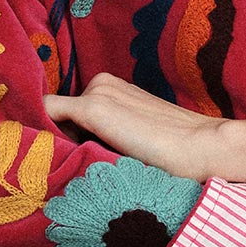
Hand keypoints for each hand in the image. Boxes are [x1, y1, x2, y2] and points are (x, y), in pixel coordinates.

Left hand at [42, 72, 224, 182]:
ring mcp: (97, 92)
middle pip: (61, 115)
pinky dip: (42, 130)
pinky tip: (50, 152)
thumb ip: (113, 135)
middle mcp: (102, 83)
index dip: (68, 135)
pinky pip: (46, 113)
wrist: (203, 146)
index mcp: (115, 88)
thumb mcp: (138, 136)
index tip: (72, 158)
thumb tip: (81, 153)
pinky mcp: (93, 106)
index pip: (72, 111)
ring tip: (80, 163)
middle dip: (64, 137)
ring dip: (58, 139)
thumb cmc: (177, 152)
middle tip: (80, 164)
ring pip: (53, 118)